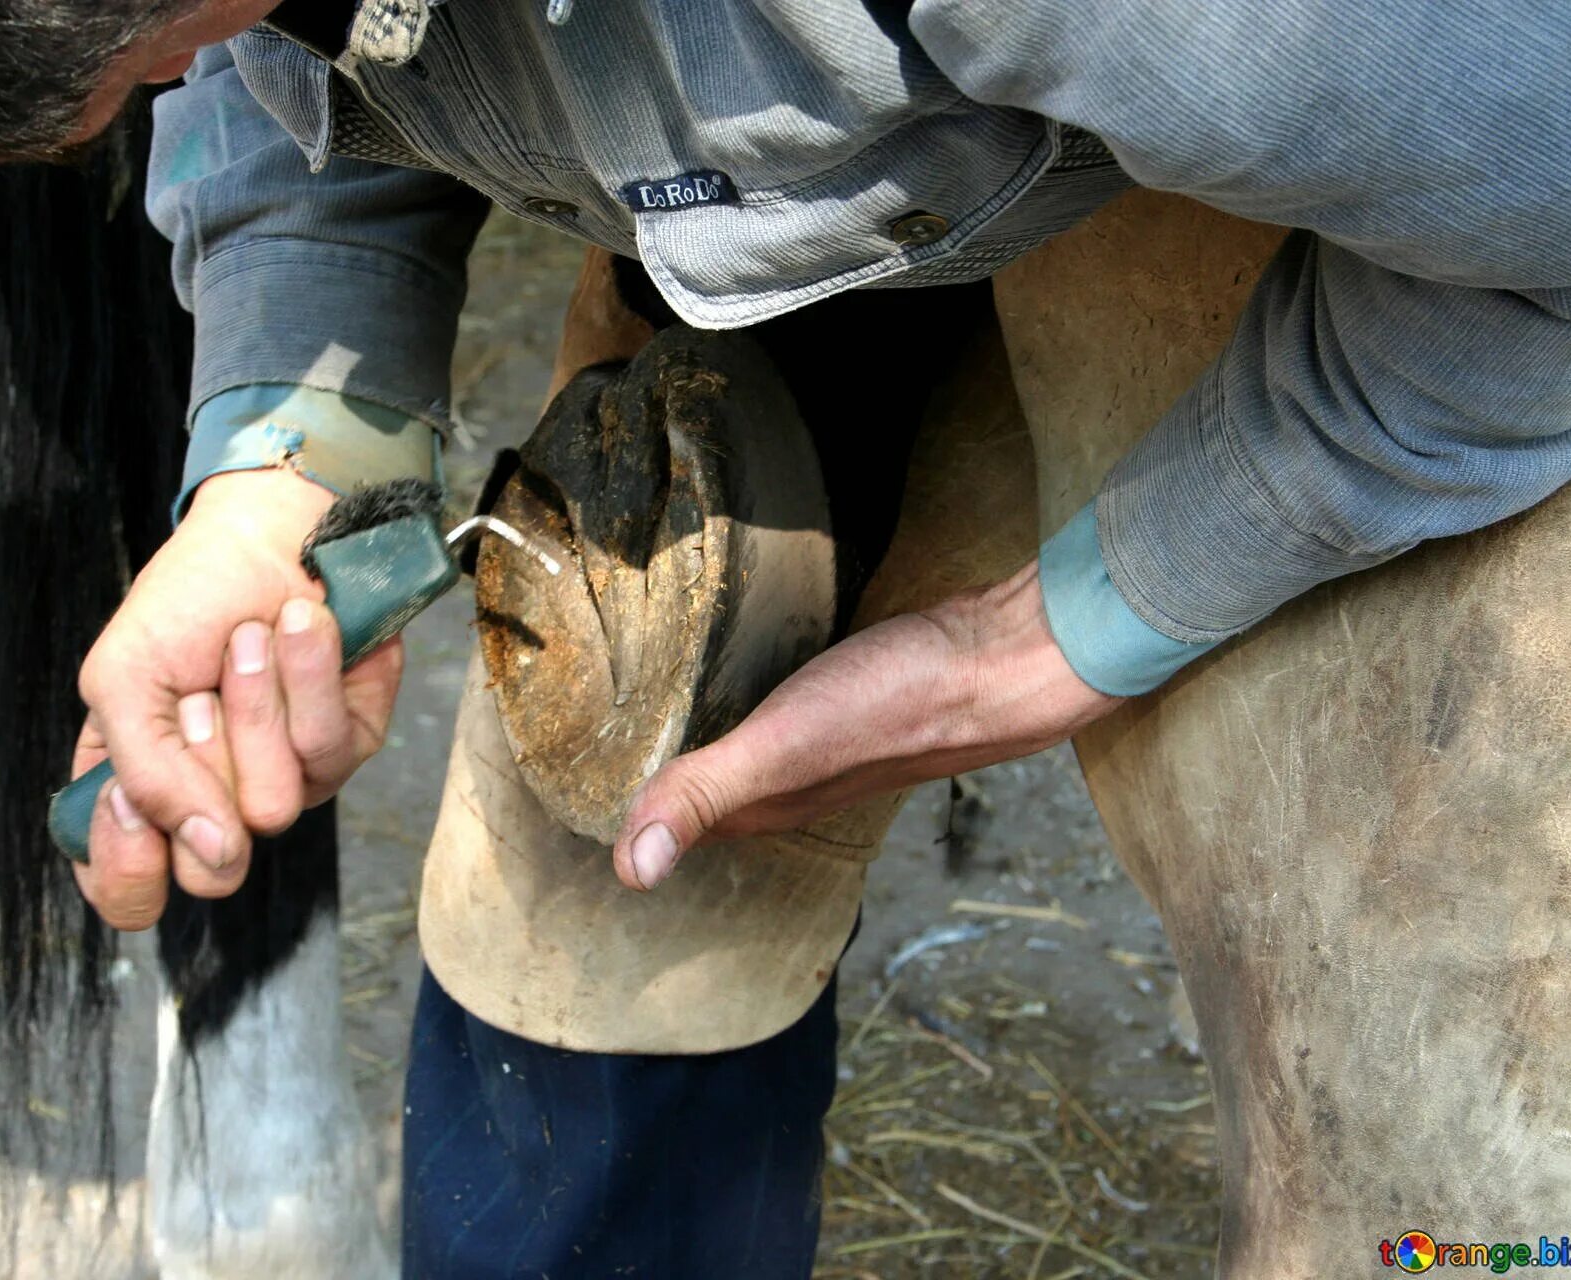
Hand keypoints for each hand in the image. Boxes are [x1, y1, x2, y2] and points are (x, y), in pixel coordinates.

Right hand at [71, 468, 404, 929]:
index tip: (127, 798)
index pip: (131, 893)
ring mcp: (288, 779)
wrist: (274, 528)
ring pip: (273, 806)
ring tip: (247, 642)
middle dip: (199, 761)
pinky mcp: (349, 746)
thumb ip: (145, 773)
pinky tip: (297, 627)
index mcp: (145, 796)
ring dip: (252, 702)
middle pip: (215, 867)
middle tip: (196, 694)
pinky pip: (328, 746)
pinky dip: (306, 672)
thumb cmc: (190, 598)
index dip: (129, 866)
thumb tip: (211, 851)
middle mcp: (218, 803)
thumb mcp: (123, 675)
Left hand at [610, 561, 1122, 890]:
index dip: (622, 811)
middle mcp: (794, 786)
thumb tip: (631, 872)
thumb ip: (703, 792)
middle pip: (706, 796)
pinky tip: (735, 672)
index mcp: (767, 806)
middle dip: (653, 781)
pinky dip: (748, 702)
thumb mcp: (782, 746)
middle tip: (585, 741)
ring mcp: (828, 745)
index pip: (671, 824)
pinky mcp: (853, 698)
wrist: (1008, 660)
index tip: (562, 783)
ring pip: (746, 757)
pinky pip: (783, 713)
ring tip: (645, 712)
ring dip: (700, 742)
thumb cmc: (898, 705)